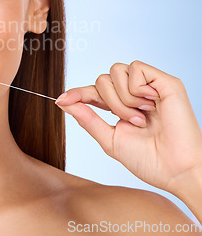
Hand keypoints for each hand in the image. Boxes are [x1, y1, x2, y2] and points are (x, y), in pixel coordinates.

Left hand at [55, 60, 201, 196]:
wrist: (176, 170)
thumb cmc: (149, 160)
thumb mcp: (110, 139)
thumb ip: (88, 119)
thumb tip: (65, 103)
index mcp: (121, 107)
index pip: (94, 91)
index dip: (78, 93)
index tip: (61, 99)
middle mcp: (134, 94)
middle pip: (102, 79)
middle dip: (109, 103)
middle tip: (132, 122)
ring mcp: (149, 87)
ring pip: (115, 71)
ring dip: (122, 98)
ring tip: (142, 116)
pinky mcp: (165, 82)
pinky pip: (136, 68)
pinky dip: (136, 87)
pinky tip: (150, 103)